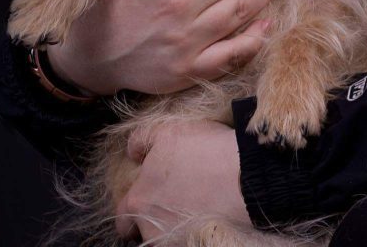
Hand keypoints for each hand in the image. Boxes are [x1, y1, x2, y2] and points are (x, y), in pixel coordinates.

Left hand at [115, 120, 250, 241]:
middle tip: (170, 202)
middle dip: (149, 219)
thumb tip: (133, 152)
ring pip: (163, 236)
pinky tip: (205, 214)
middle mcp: (149, 226)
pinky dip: (191, 229)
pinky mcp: (192, 245)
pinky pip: (184, 239)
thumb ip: (142, 140)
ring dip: (172, 223)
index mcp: (138, 199)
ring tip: (193, 206)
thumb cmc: (206, 151)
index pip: (122, 211)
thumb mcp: (169, 131)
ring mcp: (171, 240)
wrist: (243, 177)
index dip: (135, 200)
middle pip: (140, 230)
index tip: (152, 190)